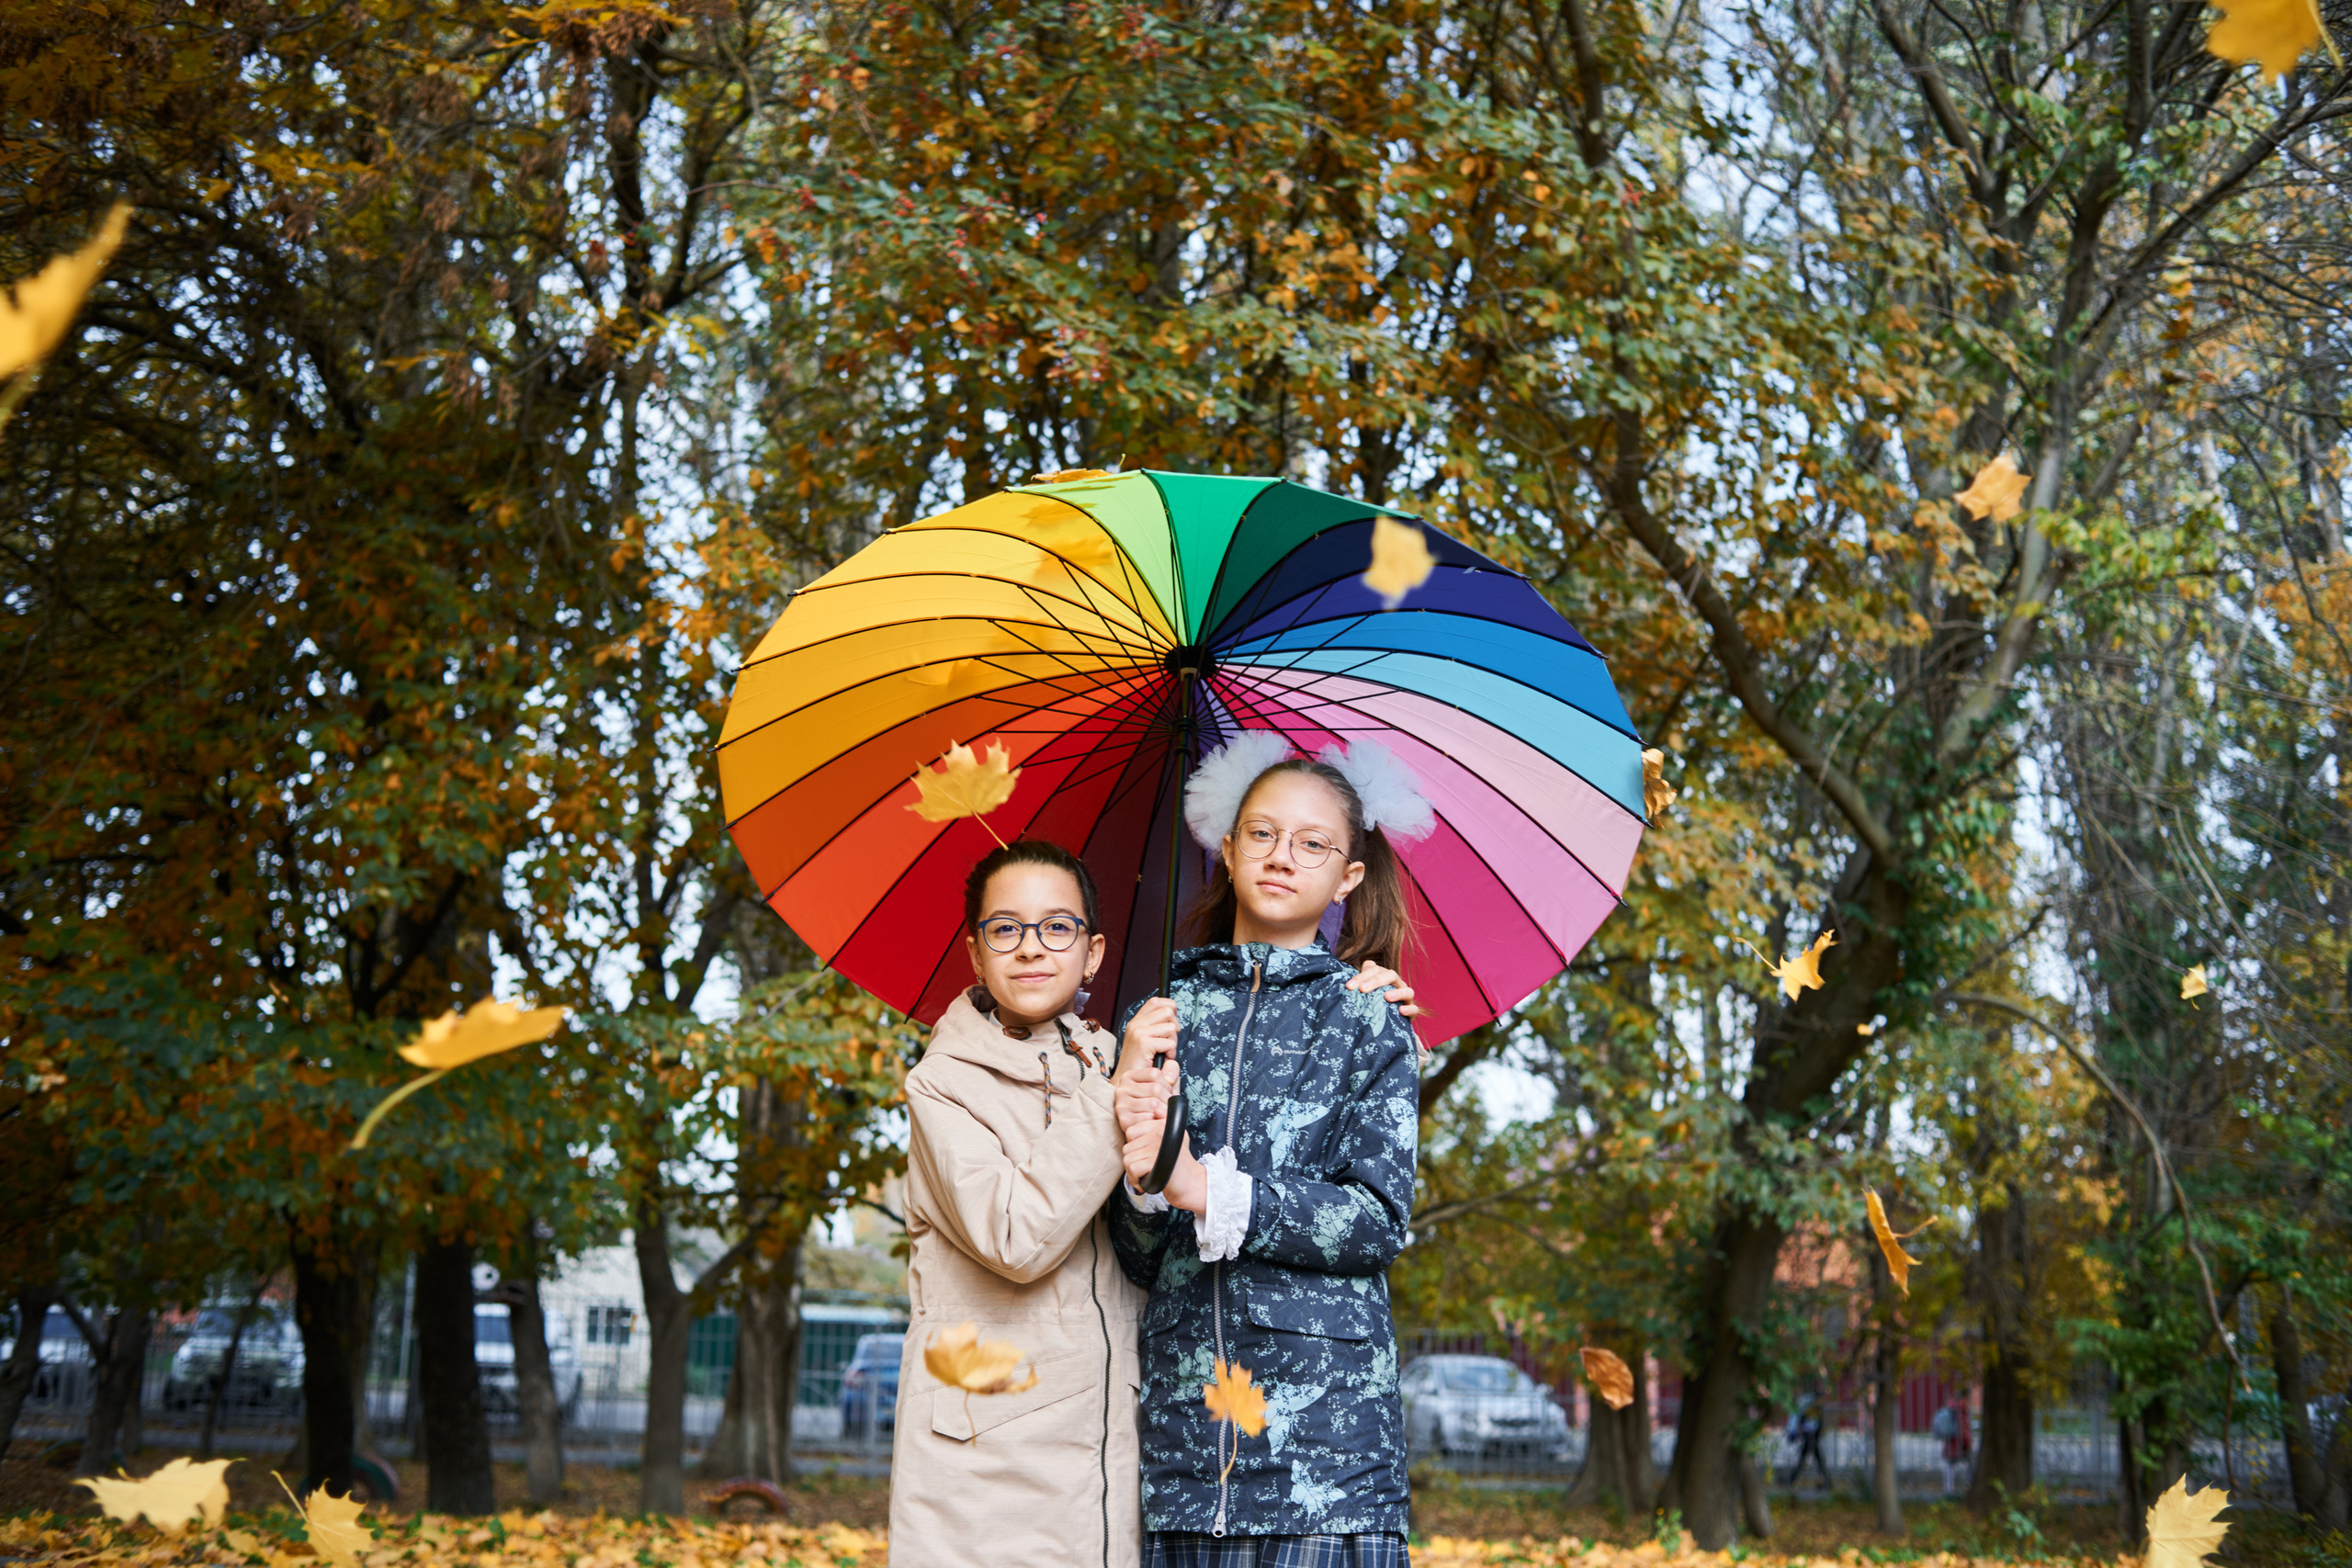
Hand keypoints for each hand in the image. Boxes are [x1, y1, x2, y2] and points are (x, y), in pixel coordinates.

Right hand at [1115, 997, 1178, 1133]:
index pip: (1157, 1001)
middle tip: (1167, 1044)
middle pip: (1168, 1010)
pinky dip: (1170, 1053)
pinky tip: (1161, 1059)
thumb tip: (1174, 1017)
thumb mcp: (1147, 1042)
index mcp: (1136, 1022)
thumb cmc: (1140, 1066)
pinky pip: (1169, 1042)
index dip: (1169, 1008)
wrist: (1126, 1084)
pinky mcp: (1143, 1043)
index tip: (1170, 1024)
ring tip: (1163, 1053)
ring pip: (1171, 1026)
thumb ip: (1157, 1028)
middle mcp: (1136, 1024)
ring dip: (1172, 1042)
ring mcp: (1138, 1032)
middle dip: (1174, 1027)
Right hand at [1116, 1055, 1178, 1140]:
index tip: (1167, 1092)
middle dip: (1167, 1099)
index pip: (1155, 1074)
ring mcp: (1121, 1105)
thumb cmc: (1156, 1103)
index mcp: (1129, 1076)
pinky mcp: (1124, 1120)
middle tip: (1168, 1106)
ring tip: (1163, 1113)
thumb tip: (1170, 1078)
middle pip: (1155, 1088)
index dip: (1167, 1084)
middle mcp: (1121, 1089)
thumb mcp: (1165, 1083)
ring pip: (1153, 1104)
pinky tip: (1157, 1121)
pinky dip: (1157, 1121)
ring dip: (1164, 1111)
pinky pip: (1149, 1118)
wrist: (1146, 1127)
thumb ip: (1171, 1071)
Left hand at [1122, 1121, 1206, 1215]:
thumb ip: (1164, 1122)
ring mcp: (1157, 1147)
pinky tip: (1147, 1181)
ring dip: (1133, 1173)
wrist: (1191, 1184)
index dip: (1135, 1147)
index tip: (1146, 1156)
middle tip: (1146, 1168)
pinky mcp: (1154, 1162)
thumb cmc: (1181, 1162)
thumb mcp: (1177, 1136)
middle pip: (1127, 1147)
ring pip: (1127, 1159)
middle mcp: (1160, 1132)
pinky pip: (1132, 1169)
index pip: (1131, 1131)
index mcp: (1163, 1125)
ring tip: (1147, 1175)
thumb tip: (1156, 1110)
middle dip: (1133, 1162)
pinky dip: (1136, 1180)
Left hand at [1350, 960, 1421, 1017]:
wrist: (1390, 1019)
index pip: (1375, 970)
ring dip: (1397, 993)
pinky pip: (1414, 1008)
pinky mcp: (1411, 1010)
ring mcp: (1406, 997)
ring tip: (1386, 997)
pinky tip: (1401, 1011)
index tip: (1349, 986)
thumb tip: (1362, 965)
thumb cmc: (1375, 1001)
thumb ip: (1363, 978)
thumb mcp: (1368, 990)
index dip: (1361, 976)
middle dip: (1376, 981)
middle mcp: (1398, 984)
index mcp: (1386, 976)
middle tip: (1362, 989)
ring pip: (1407, 991)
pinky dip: (1409, 1009)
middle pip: (1391, 975)